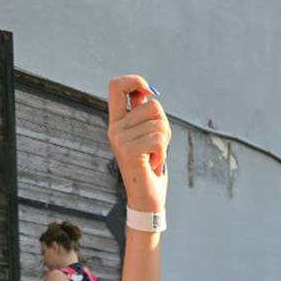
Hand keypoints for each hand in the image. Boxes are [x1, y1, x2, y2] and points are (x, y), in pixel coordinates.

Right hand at [107, 75, 170, 212]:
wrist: (147, 199)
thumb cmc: (150, 168)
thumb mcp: (147, 136)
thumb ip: (144, 115)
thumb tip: (146, 92)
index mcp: (117, 122)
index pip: (116, 86)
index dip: (135, 80)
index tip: (148, 92)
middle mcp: (115, 128)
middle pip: (152, 105)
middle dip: (164, 124)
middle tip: (156, 146)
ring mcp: (119, 139)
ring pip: (159, 123)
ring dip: (165, 141)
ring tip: (153, 156)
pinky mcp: (129, 151)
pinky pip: (159, 139)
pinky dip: (163, 152)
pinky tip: (153, 164)